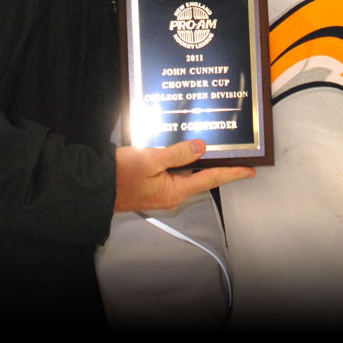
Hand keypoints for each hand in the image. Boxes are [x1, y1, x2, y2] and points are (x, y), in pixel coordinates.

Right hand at [113, 139, 253, 212]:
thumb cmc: (118, 176)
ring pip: (183, 174)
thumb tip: (200, 148)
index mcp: (174, 191)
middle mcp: (170, 194)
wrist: (94, 187)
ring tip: (203, 148)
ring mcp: (159, 191)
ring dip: (193, 162)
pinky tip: (175, 151)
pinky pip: (170, 174)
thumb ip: (177, 154)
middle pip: (199, 178)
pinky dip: (177, 162)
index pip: (210, 179)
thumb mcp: (150, 160)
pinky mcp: (149, 186)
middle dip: (213, 166)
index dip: (231, 173)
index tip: (249, 170)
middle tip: (230, 154)